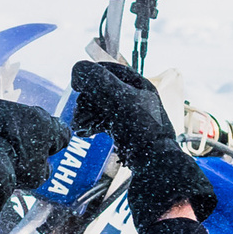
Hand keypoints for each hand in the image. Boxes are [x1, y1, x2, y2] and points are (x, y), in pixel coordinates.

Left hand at [0, 98, 72, 175]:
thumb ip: (46, 168)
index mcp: (48, 127)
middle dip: (34, 134)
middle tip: (24, 151)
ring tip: (3, 146)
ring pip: (17, 117)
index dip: (55, 144)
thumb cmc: (14, 169)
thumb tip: (44, 164)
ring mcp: (9, 106)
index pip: (62, 133)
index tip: (46, 153)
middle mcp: (31, 111)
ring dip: (13, 128)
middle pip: (39, 122)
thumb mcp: (38, 177)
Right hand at [68, 61, 212, 226]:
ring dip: (85, 114)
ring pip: (99, 107)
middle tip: (79, 112)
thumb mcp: (120, 98)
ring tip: (80, 126)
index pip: (110, 69)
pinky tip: (85, 133)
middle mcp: (134, 98)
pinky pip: (102, 122)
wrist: (155, 164)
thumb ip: (98, 80)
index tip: (77, 83)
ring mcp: (128, 116)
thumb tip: (77, 69)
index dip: (92, 74)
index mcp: (138, 85)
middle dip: (86, 101)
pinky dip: (91, 125)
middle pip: (100, 90)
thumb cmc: (143, 128)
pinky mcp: (123, 132)